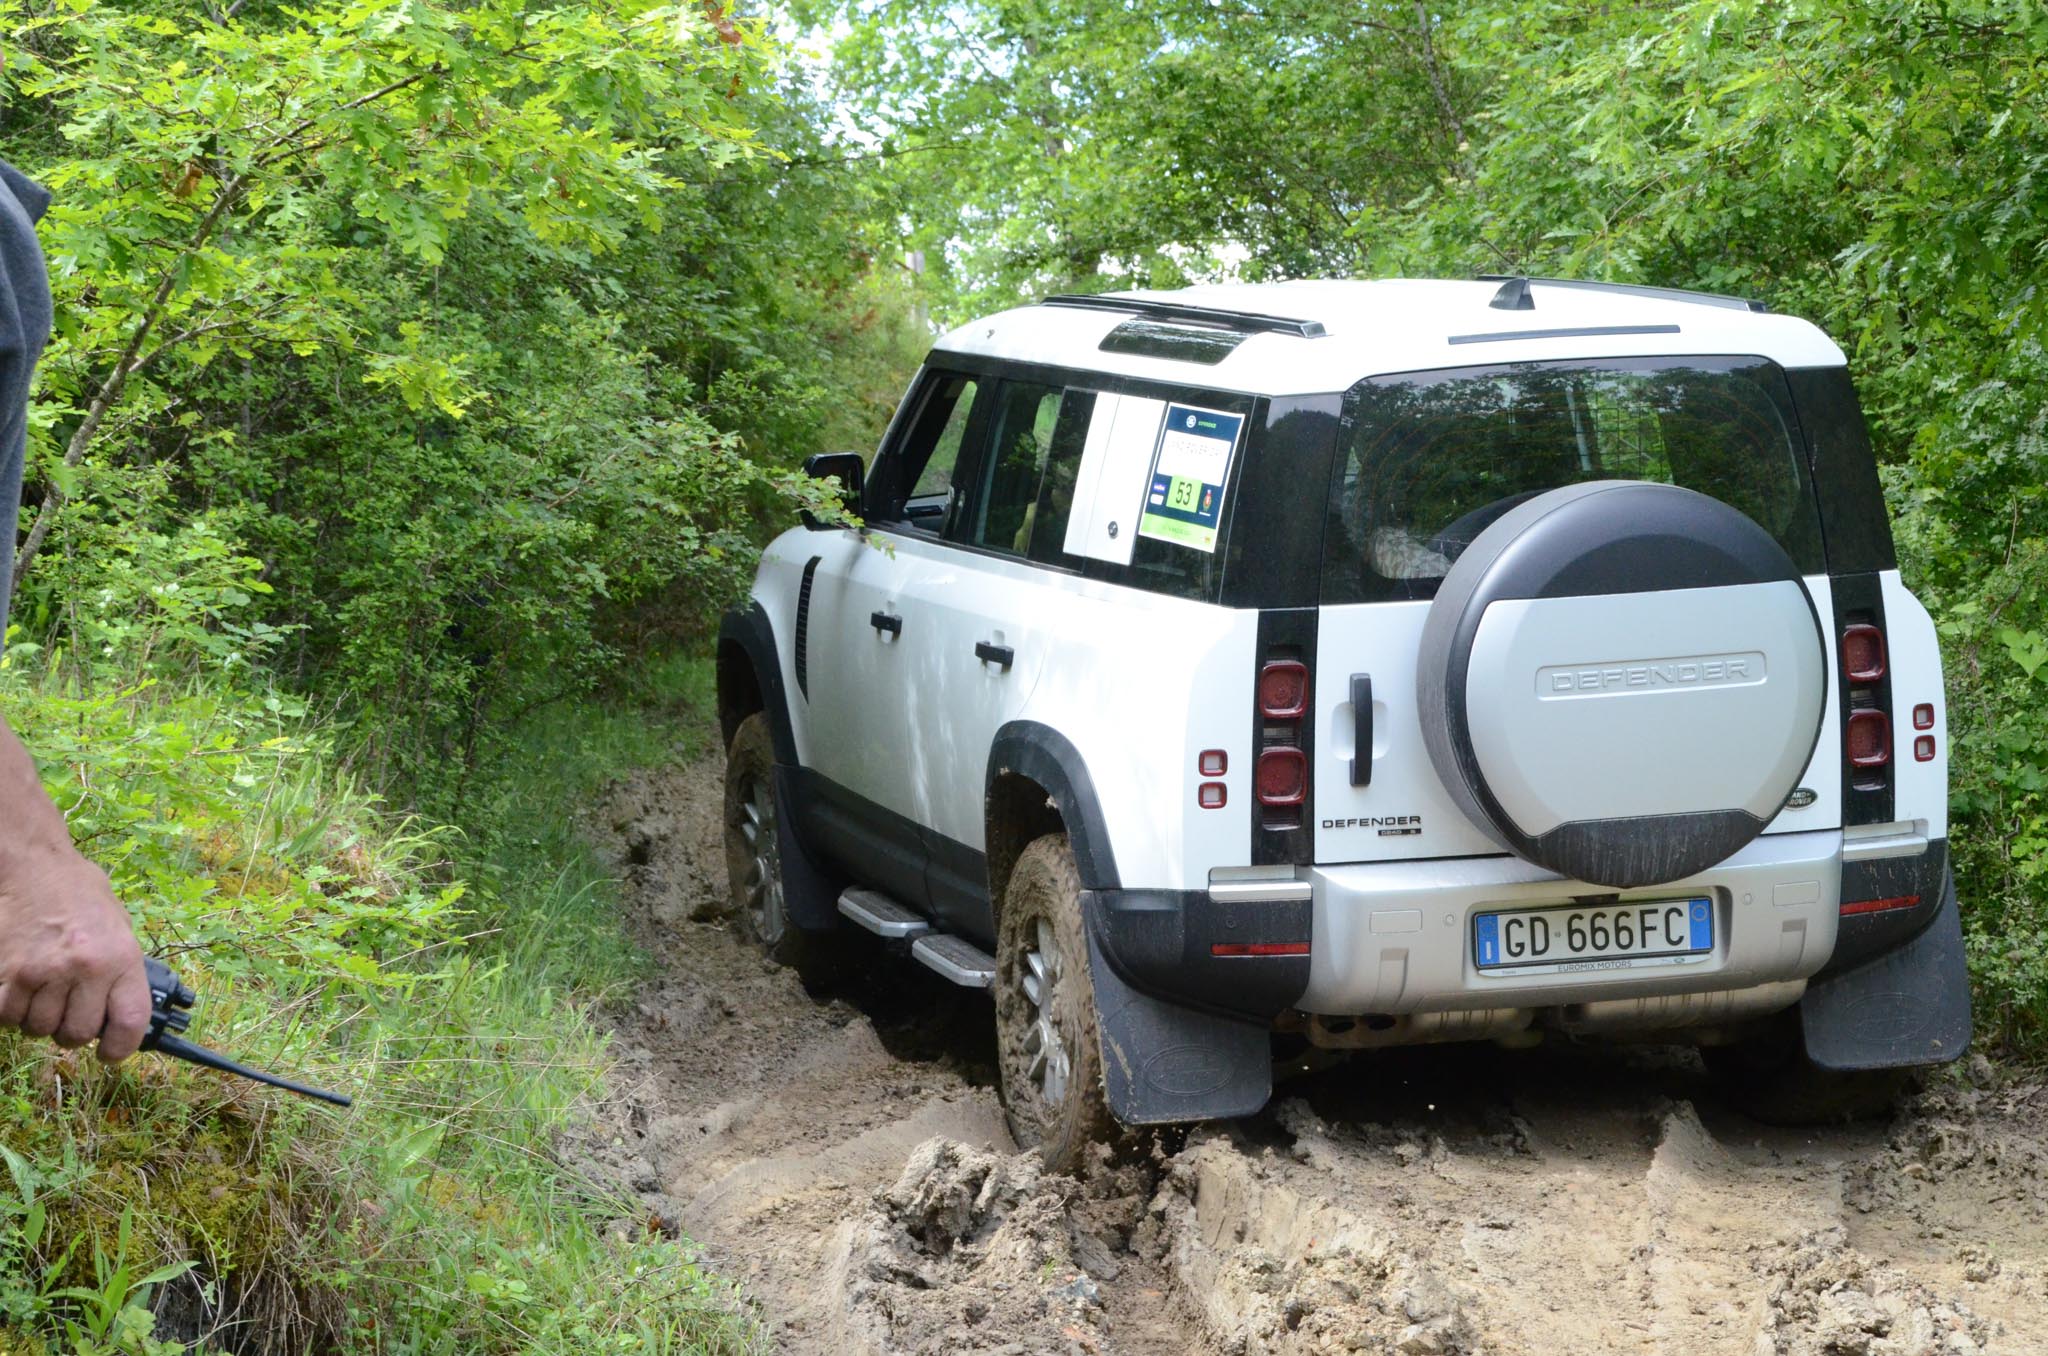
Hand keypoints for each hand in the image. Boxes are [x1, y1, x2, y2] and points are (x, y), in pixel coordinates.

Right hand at [0, 715, 150, 1062]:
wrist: (35, 866)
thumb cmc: (81, 895)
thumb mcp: (119, 929)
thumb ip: (121, 974)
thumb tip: (121, 1018)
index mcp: (121, 958)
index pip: (130, 1022)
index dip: (121, 1048)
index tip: (111, 1053)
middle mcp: (85, 968)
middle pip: (78, 1033)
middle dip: (73, 1030)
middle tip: (69, 1011)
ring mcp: (43, 972)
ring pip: (39, 1028)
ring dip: (39, 1020)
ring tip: (44, 993)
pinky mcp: (8, 973)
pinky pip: (6, 1017)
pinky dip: (10, 1012)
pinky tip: (19, 992)